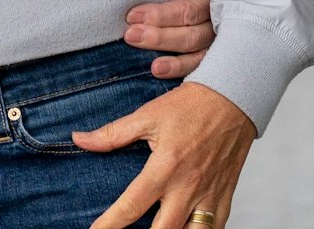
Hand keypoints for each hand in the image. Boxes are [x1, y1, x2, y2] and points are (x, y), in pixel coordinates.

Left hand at [74, 82, 255, 228]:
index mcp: (165, 167)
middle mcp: (188, 187)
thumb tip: (79, 139)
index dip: (111, 224)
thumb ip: (112, 134)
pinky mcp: (225, 196)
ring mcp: (209, 195)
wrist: (234, 97)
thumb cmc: (190, 106)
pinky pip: (217, 228)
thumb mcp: (147, 115)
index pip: (132, 205)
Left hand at [125, 0, 225, 77]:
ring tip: (152, 66)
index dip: (162, 15)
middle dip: (161, 37)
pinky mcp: (212, 51)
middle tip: (131, 35)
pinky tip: (162, 73)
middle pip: (194, 35)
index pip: (191, 10)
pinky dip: (182, 70)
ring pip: (198, 54)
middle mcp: (221, 19)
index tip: (133, 15)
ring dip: (173, 61)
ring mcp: (218, 37)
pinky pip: (200, 65)